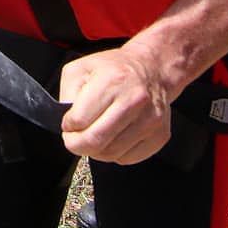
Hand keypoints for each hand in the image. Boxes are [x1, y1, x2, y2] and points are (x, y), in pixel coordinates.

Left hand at [58, 46, 172, 163]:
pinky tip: (113, 137)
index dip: (67, 127)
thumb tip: (68, 124)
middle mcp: (134, 101)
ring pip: (111, 154)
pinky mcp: (159, 135)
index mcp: (112, 81)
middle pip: (95, 142)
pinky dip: (115, 153)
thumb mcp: (80, 69)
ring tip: (94, 135)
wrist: (151, 69)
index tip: (68, 125)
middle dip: (76, 145)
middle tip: (73, 140)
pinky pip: (128, 158)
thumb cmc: (113, 69)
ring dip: (96, 150)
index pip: (79, 120)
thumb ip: (67, 94)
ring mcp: (150, 120)